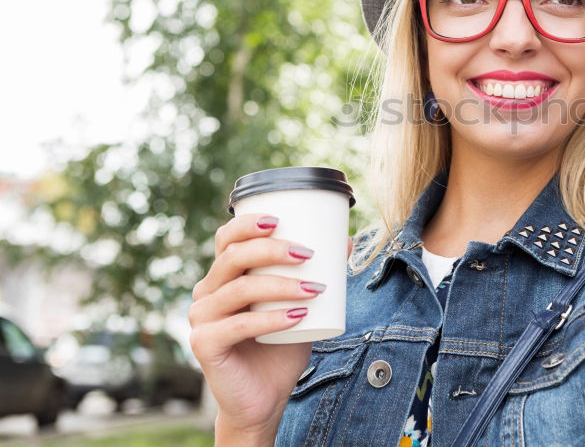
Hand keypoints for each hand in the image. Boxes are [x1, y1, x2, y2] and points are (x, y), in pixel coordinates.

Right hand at [188, 213, 353, 440]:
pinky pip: (237, 325)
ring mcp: (202, 318)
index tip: (281, 220)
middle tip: (307, 254)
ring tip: (314, 288)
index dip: (248, 224)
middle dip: (272, 249)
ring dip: (280, 284)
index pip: (227, 239)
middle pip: (233, 257)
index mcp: (224, 277)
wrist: (266, 398)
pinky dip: (270, 319)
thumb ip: (318, 275)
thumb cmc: (281, 348)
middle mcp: (207, 293)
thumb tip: (347, 241)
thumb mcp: (303, 306)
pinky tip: (296, 317)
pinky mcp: (204, 344)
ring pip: (239, 288)